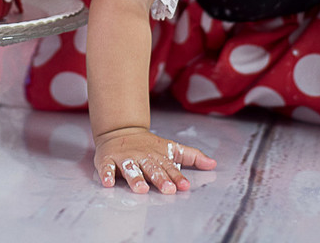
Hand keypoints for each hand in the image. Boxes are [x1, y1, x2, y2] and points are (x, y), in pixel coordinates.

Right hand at [94, 127, 214, 193]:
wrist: (120, 130)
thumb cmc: (148, 145)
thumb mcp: (170, 148)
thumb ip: (191, 156)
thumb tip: (213, 163)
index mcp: (157, 155)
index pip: (169, 167)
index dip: (177, 177)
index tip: (184, 186)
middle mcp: (142, 156)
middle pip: (151, 168)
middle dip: (160, 179)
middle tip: (167, 189)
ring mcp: (124, 158)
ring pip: (130, 168)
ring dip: (135, 179)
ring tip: (141, 189)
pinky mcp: (107, 159)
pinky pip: (106, 167)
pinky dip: (107, 174)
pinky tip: (109, 183)